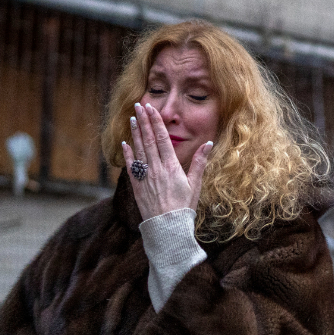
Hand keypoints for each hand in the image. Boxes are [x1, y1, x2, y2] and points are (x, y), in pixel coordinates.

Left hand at [122, 102, 210, 217]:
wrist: (167, 228)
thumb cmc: (184, 207)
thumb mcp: (195, 185)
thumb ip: (199, 162)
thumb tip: (208, 143)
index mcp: (171, 167)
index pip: (162, 138)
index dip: (156, 122)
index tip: (152, 109)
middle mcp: (156, 169)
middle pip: (148, 140)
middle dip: (144, 121)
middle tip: (139, 106)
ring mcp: (144, 177)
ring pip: (138, 150)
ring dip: (135, 133)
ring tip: (132, 118)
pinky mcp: (136, 186)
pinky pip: (130, 166)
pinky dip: (127, 154)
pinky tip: (125, 143)